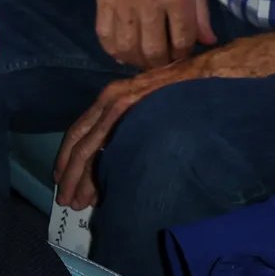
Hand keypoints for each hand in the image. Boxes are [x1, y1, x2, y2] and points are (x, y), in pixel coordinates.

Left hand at [53, 24, 274, 208]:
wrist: (271, 60)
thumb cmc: (242, 86)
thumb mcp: (197, 113)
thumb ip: (175, 128)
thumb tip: (159, 161)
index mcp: (146, 93)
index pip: (102, 124)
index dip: (83, 153)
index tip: (74, 183)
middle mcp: (140, 86)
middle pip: (92, 126)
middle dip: (75, 163)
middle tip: (65, 197)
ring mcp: (149, 84)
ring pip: (99, 124)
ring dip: (83, 160)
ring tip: (74, 195)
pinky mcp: (162, 85)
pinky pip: (121, 113)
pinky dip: (104, 139)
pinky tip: (94, 166)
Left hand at [54, 58, 195, 207]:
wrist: (212, 73)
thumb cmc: (187, 90)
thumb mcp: (150, 106)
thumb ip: (132, 124)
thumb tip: (118, 156)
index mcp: (112, 97)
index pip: (80, 130)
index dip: (67, 156)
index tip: (62, 178)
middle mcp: (109, 99)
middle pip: (78, 142)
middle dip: (69, 174)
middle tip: (64, 200)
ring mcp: (119, 104)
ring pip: (88, 149)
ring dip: (80, 179)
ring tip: (76, 202)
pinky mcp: (132, 111)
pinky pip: (108, 147)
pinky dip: (100, 172)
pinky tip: (98, 192)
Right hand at [98, 0, 216, 68]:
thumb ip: (201, 10)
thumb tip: (208, 41)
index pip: (181, 40)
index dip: (182, 54)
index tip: (182, 55)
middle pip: (153, 50)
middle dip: (160, 63)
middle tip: (163, 61)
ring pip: (127, 48)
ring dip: (137, 60)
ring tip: (144, 59)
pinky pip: (105, 34)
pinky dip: (114, 49)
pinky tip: (123, 51)